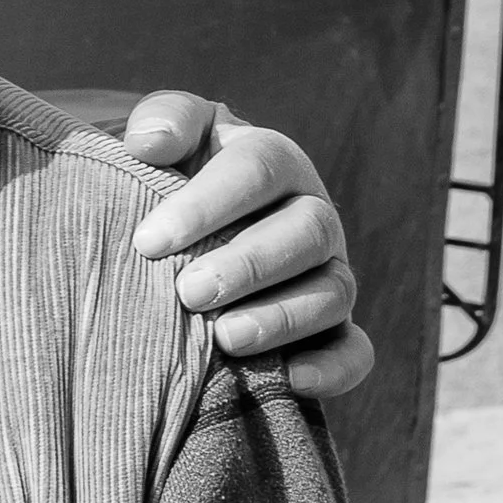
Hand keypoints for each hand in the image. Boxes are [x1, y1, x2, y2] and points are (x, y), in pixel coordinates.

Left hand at [121, 92, 372, 399]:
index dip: (207, 204)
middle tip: (189, 292)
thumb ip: (163, 122)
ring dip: (282, 318)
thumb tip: (150, 142)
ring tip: (226, 339)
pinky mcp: (332, 329)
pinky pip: (354, 350)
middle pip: (305, 232)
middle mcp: (310, 215)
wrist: (179, 232)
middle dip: (249, 264)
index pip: (257, 169)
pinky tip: (292, 379)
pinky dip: (334, 367)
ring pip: (332, 292)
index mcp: (273, 161)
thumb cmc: (168, 178)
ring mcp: (327, 273)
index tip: (148, 242)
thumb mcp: (165, 140)